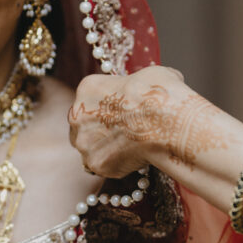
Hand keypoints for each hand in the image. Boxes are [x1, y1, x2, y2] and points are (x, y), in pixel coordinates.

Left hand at [68, 66, 201, 177]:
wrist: (164, 120)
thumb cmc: (157, 95)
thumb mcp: (147, 76)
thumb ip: (136, 86)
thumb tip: (148, 88)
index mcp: (87, 89)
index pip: (90, 100)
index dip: (107, 108)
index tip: (120, 114)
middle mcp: (78, 115)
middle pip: (83, 126)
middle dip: (99, 130)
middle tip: (122, 134)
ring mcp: (85, 142)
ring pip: (90, 149)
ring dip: (106, 149)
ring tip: (130, 149)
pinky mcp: (96, 164)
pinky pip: (104, 167)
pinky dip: (116, 165)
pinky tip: (134, 159)